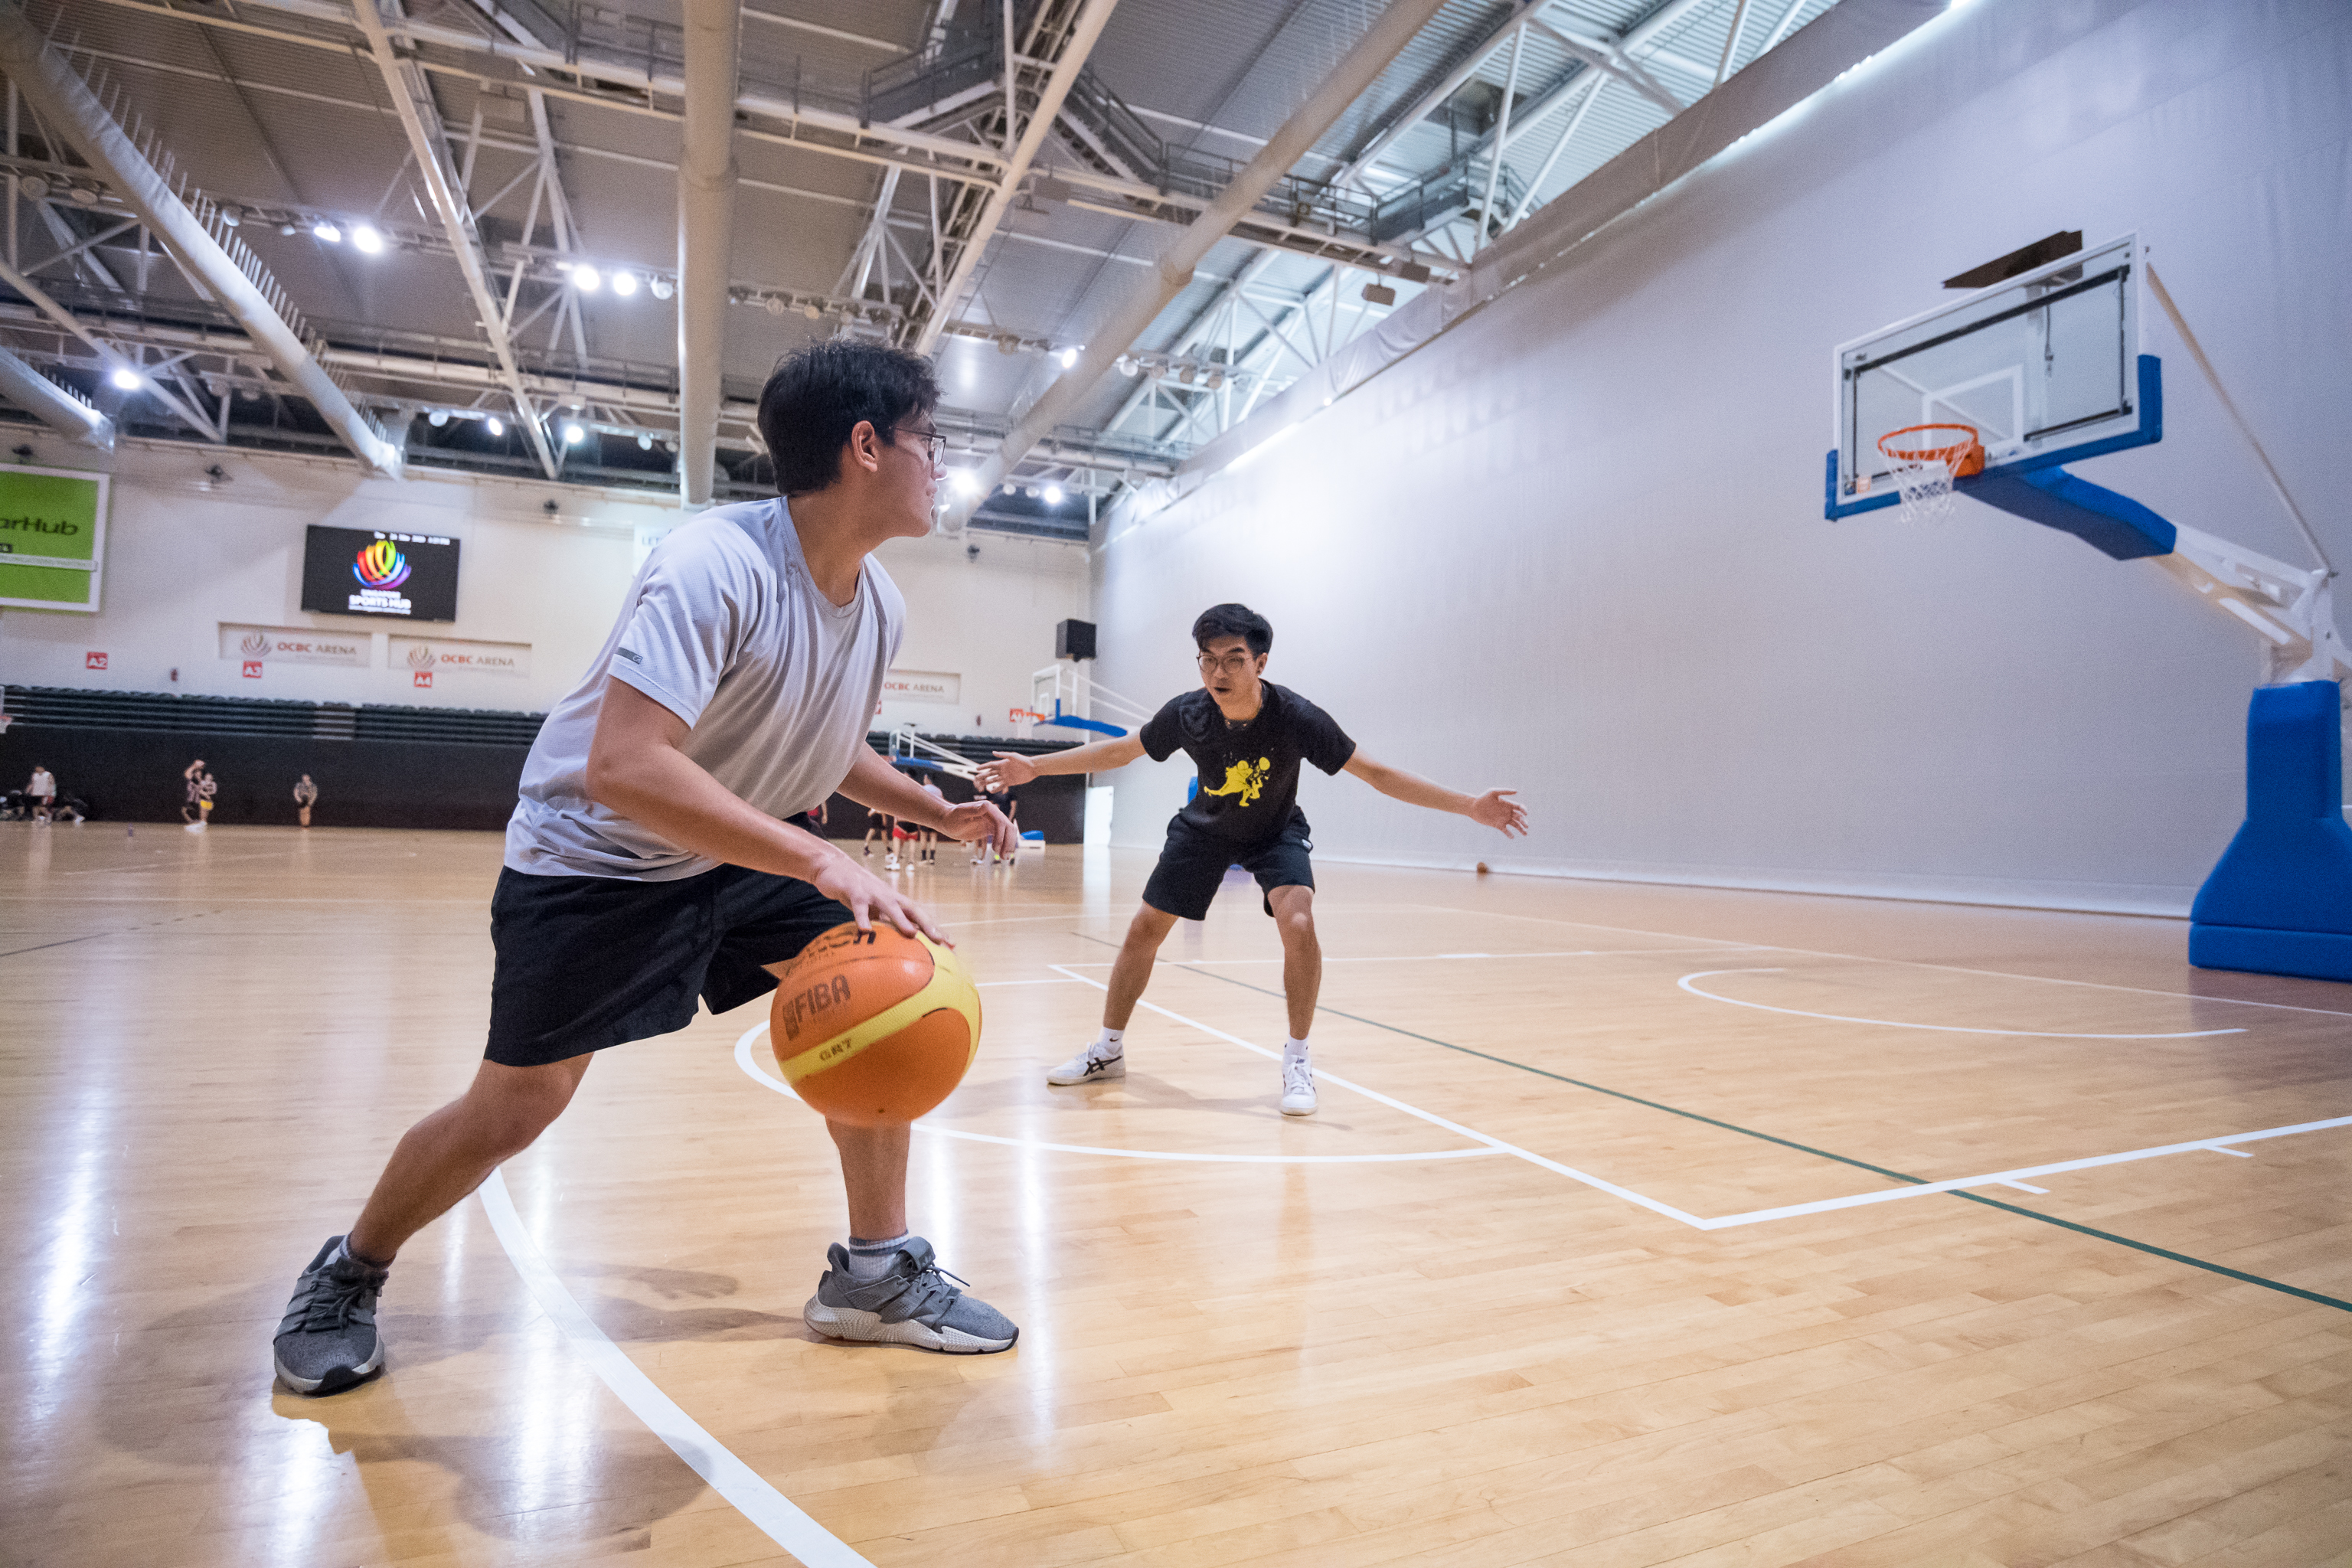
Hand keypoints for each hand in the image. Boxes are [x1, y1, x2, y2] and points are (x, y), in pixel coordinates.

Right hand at [809, 855, 947, 942]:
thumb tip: (896, 948)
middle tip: (940, 941)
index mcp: (896, 901)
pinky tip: (865, 931)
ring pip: (891, 906)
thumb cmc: (857, 893)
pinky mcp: (855, 891)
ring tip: (912, 935)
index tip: (952, 945)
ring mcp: (873, 893)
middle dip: (928, 925)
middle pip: (913, 910)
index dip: (936, 929)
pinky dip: (862, 918)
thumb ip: (884, 924)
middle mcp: (889, 896)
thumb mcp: (873, 910)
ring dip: (902, 920)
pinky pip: (859, 907)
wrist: (834, 867)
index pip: (920, 916)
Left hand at [938, 800, 1016, 857]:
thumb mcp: (960, 814)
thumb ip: (972, 810)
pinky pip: (1004, 836)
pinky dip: (1005, 845)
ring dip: (1009, 845)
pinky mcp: (992, 828)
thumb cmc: (952, 818)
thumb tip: (987, 806)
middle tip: (1003, 857)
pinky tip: (1002, 855)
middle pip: (1008, 827)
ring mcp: (994, 821)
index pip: (1000, 822)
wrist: (949, 822)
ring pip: (1008, 832)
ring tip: (1004, 858)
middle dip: (1008, 842)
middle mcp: (993, 813)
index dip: (1000, 836)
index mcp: (987, 807)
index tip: (995, 849)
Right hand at [972, 751, 1036, 790]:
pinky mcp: (1010, 782)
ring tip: (982, 786)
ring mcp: (1005, 776)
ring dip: (988, 782)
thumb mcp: (1013, 756)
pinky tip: (991, 791)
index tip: (976, 769)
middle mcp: (1002, 770)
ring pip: (994, 780)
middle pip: (990, 773)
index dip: (983, 767)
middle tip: (976, 779)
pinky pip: (1001, 786)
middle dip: (983, 776)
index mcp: (1002, 763)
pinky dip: (996, 788)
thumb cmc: (1023, 760)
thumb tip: (992, 752)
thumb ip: (1003, 755)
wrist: (1032, 768)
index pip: (990, 765)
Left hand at [1467, 789, 1527, 837]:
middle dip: (1524, 821)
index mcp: (1508, 804)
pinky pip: (1506, 831)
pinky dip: (1509, 834)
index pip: (1519, 808)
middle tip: (1526, 825)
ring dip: (1521, 829)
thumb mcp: (1493, 792)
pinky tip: (1512, 837)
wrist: (1473, 808)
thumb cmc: (1483, 798)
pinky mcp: (1498, 825)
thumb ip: (1505, 791)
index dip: (1524, 811)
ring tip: (1525, 834)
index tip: (1525, 814)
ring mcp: (1503, 819)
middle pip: (1519, 817)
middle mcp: (1507, 812)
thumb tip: (1517, 791)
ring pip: (1515, 825)